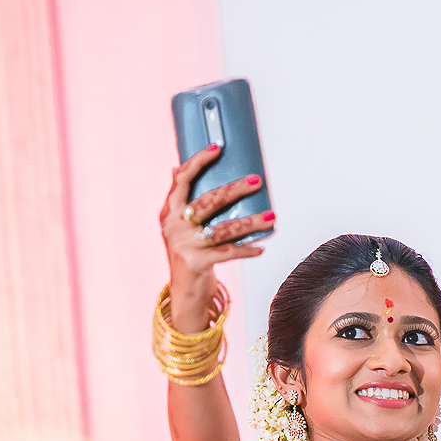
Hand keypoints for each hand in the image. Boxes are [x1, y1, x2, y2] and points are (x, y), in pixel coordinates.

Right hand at [158, 147, 275, 329]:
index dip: (198, 161)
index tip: (216, 148)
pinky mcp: (196, 263)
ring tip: (271, 218)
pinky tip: (261, 247)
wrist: (183, 292)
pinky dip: (246, 250)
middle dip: (235, 189)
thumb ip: (181, 201)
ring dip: (250, 222)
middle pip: (208, 201)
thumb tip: (177, 168)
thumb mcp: (179, 226)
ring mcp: (184, 245)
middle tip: (257, 181)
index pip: (181, 180)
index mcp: (169, 211)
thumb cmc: (188, 253)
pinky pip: (228, 253)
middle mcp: (174, 226)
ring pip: (224, 229)